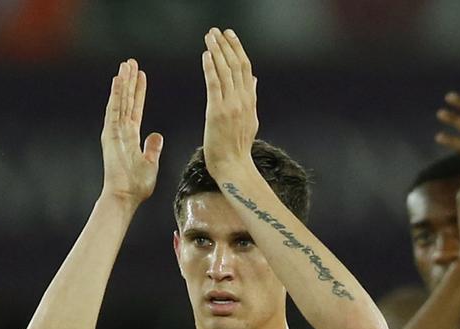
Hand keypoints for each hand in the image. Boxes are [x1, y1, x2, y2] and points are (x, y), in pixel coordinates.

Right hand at [100, 58, 162, 204]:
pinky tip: (118, 80)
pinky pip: (114, 110)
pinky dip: (116, 94)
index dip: (139, 92)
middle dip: (129, 81)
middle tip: (131, 62)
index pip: (135, 108)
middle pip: (126, 100)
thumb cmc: (137, 185)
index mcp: (131, 137)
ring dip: (123, 82)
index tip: (141, 76)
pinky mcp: (110, 135)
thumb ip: (152, 148)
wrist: (125, 196)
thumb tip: (157, 135)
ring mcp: (114, 132)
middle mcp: (121, 131)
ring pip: (120, 101)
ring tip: (126, 65)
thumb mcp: (150, 163)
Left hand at [201, 27, 257, 179]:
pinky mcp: (217, 112)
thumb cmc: (237, 148)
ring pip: (226, 71)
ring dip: (217, 51)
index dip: (238, 50)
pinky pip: (214, 84)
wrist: (233, 167)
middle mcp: (243, 101)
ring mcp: (231, 106)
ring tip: (209, 36)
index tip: (230, 36)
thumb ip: (250, 98)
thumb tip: (253, 79)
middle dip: (227, 45)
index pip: (245, 69)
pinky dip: (210, 67)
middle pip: (237, 65)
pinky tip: (206, 55)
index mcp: (250, 102)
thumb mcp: (250, 120)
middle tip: (218, 30)